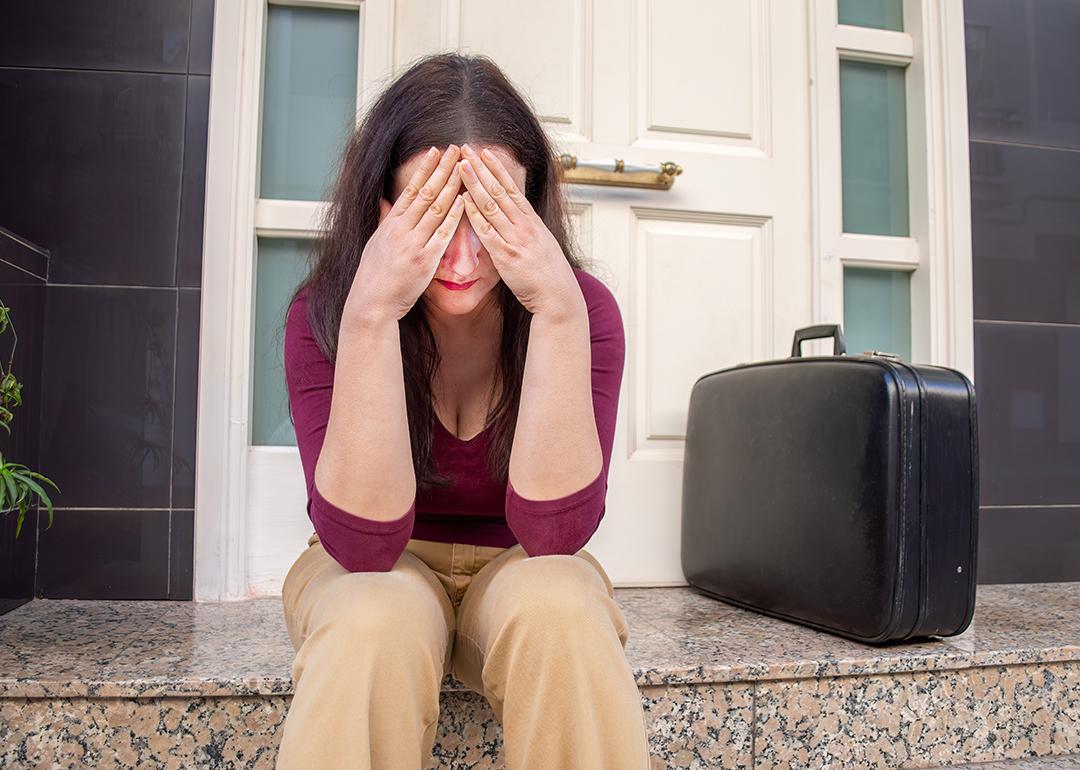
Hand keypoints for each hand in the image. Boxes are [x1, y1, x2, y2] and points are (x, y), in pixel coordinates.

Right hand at [345, 145, 466, 322]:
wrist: (372, 301)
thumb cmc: (375, 274)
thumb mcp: (375, 242)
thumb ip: (384, 220)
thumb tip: (384, 201)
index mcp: (391, 223)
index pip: (411, 189)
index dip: (425, 168)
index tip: (437, 151)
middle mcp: (402, 229)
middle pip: (426, 192)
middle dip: (443, 169)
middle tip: (456, 149)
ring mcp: (414, 243)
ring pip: (436, 208)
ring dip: (451, 186)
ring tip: (464, 168)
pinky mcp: (425, 260)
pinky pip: (442, 234)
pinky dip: (454, 217)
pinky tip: (464, 201)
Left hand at [457, 144, 579, 316]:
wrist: (558, 294)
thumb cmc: (548, 273)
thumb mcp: (541, 243)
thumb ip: (526, 228)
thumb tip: (516, 215)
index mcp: (531, 220)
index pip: (511, 187)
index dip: (496, 168)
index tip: (484, 152)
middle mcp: (523, 225)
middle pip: (499, 190)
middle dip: (481, 168)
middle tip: (466, 149)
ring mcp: (515, 238)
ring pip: (492, 205)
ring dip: (475, 184)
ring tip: (461, 166)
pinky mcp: (506, 256)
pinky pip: (488, 231)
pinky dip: (475, 215)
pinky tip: (464, 201)